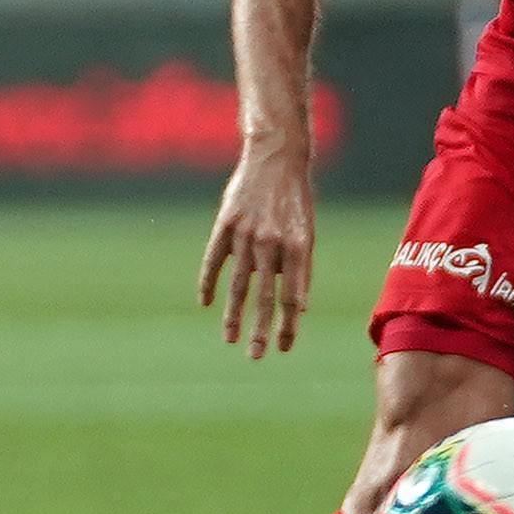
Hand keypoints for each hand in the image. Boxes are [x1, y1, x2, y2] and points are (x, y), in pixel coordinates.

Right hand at [199, 138, 314, 358]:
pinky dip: (208, 282)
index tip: (283, 348)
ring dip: (234, 316)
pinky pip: (214, 260)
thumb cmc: (295, 199)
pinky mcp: (225, 224)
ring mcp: (246, 234)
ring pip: (238, 284)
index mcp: (299, 247)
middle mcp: (272, 243)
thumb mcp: (307, 231)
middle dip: (261, 331)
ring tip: (231, 339)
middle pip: (265, 297)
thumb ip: (301, 268)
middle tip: (257, 357)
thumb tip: (298, 308)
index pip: (291, 297)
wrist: (276, 156)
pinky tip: (206, 303)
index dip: (287, 326)